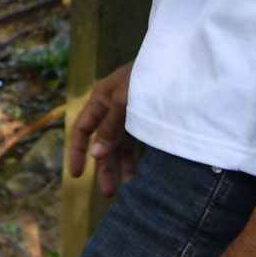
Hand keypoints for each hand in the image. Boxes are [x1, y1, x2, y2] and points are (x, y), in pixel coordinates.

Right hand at [65, 58, 139, 195]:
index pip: (82, 129)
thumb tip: (95, 154)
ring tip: (133, 189)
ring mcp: (132, 116)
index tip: (77, 175)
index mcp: (101, 101)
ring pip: (124, 146)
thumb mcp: (124, 101)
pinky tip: (147, 175)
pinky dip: (142, 159)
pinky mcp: (150, 121)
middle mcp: (114, 110)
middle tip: (108, 193)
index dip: (77, 151)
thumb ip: (110, 128)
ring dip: (125, 167)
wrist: (178, 63)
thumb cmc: (145, 77)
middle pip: (103, 143)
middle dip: (105, 167)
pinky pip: (141, 144)